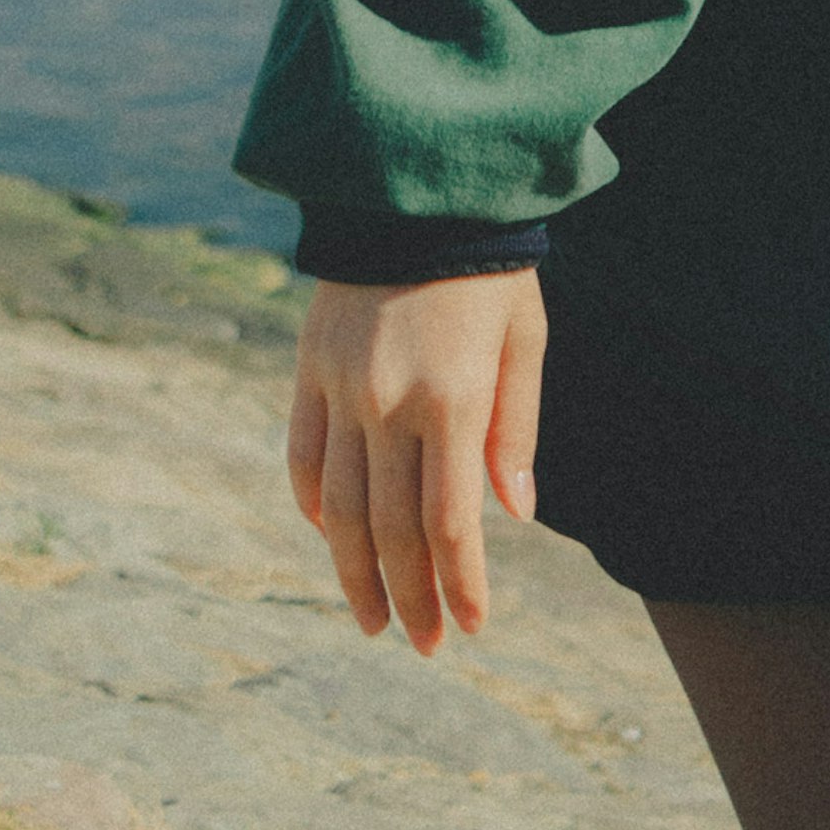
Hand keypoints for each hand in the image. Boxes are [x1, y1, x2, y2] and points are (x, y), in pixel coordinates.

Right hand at [286, 270, 547, 647]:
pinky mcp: (309, 370)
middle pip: (392, 532)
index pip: (450, 523)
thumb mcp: (526, 339)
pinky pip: (304, 458)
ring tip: (373, 620)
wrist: (415, 186)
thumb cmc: (489, 266)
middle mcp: (389, 402)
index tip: (470, 627)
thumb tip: (515, 515)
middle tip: (425, 644)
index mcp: (453, 398)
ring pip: (340, 511)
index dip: (460, 584)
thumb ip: (517, 430)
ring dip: (355, 575)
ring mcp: (341, 388)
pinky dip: (316, 507)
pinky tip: (333, 537)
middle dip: (410, 598)